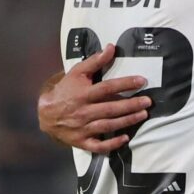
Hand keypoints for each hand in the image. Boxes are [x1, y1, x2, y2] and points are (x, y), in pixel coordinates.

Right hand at [37, 44, 151, 152]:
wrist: (46, 113)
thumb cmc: (65, 90)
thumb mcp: (77, 73)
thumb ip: (95, 61)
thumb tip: (111, 47)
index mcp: (83, 94)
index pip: (107, 88)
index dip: (125, 84)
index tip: (141, 81)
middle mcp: (83, 112)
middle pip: (110, 108)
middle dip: (131, 105)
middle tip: (148, 101)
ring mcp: (82, 128)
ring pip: (108, 126)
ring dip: (127, 121)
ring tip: (143, 115)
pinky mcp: (82, 141)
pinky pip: (98, 145)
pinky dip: (112, 144)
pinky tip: (125, 138)